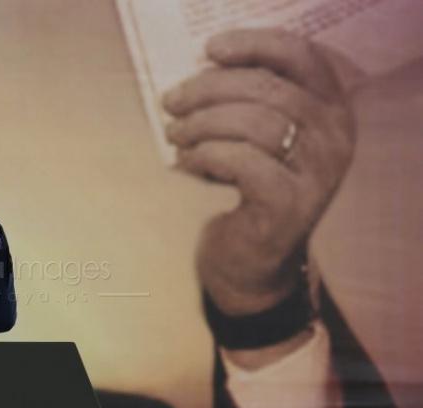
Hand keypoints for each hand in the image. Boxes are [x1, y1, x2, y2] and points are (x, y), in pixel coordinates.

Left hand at [162, 28, 354, 315]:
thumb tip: (200, 72)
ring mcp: (317, 173)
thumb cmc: (246, 191)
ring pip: (253, 122)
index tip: (211, 50)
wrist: (253, 263)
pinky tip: (186, 164)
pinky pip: (241, 161)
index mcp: (331, 110)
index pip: (300, 57)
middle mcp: (334, 137)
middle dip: (208, 90)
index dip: (255, 46)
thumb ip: (246, 102)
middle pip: (267, 88)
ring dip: (201, 124)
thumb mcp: (255, 140)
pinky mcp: (289, 204)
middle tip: (171, 103)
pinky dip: (204, 156)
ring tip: (174, 135)